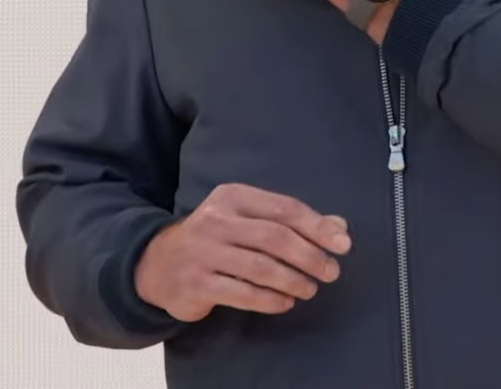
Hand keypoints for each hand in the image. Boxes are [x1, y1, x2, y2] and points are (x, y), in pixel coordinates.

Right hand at [134, 182, 351, 321]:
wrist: (157, 264)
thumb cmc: (215, 240)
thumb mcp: (247, 220)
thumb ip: (292, 222)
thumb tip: (340, 228)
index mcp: (233, 197)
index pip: (284, 209)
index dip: (317, 227)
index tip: (343, 245)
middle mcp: (216, 220)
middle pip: (275, 237)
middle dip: (310, 256)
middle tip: (331, 272)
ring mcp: (204, 252)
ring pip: (261, 267)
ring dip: (293, 280)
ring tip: (310, 289)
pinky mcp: (196, 283)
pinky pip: (242, 293)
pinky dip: (270, 300)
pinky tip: (285, 302)